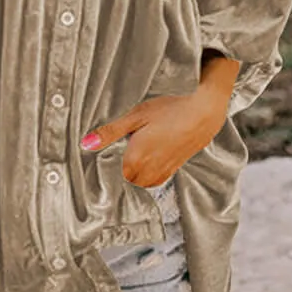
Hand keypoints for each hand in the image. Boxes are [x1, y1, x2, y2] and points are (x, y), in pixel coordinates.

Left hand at [79, 81, 230, 187]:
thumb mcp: (136, 115)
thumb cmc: (171, 108)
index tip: (100, 168)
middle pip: (128, 183)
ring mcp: (165, 170)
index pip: (114, 178)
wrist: (205, 110)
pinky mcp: (176, 166)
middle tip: (115, 161)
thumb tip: (86, 144)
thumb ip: (110, 132)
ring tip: (132, 160)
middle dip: (120, 175)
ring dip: (136, 176)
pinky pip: (158, 180)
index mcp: (136, 159)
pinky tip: (150, 160)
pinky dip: (150, 175)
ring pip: (143, 183)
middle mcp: (150, 170)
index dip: (106, 172)